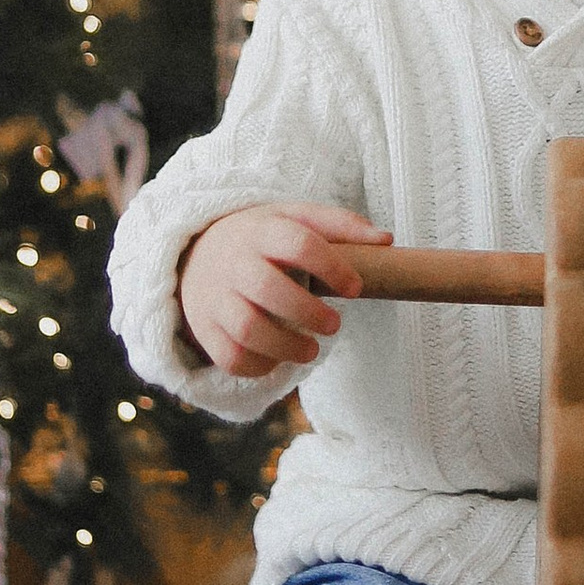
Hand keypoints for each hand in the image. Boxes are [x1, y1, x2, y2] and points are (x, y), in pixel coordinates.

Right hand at [177, 200, 388, 377]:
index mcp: (263, 230)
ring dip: (287, 346)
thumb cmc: (262, 239)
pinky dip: (258, 365)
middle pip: (269, 289)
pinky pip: (229, 356)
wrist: (197, 253)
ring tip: (311, 351)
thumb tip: (386, 240)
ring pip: (247, 328)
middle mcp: (235, 262)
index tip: (355, 289)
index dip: (333, 267)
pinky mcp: (204, 327)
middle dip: (309, 313)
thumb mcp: (296, 219)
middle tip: (335, 326)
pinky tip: (277, 359)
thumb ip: (341, 227)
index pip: (299, 243)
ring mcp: (215, 296)